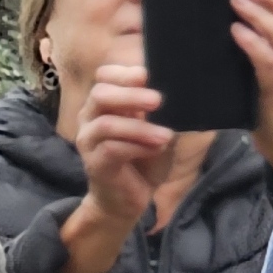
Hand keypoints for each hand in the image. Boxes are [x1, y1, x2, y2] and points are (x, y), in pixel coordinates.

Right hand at [57, 63, 174, 272]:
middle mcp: (90, 118)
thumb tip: (184, 92)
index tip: (149, 75)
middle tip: (159, 100)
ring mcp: (88, 141)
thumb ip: (162, 112)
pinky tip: (156, 150)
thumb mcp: (157, 130)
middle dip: (131, 95)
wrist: (127, 199)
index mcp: (104, 103)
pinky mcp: (94, 164)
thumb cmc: (142, 160)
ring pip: (106, 124)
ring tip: (165, 135)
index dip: (124, 73)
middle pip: (100, 94)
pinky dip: (137, 148)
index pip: (104, 76)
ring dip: (139, 127)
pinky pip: (112, 150)